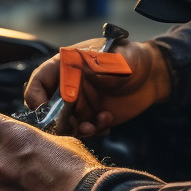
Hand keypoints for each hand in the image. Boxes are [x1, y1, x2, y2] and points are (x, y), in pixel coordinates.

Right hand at [24, 38, 171, 137]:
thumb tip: (86, 73)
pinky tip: (107, 123)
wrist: (154, 77)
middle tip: (78, 127)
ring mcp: (78, 104)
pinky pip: (82, 132)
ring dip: (77, 130)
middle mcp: (67, 87)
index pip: (38, 84)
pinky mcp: (90, 118)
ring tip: (97, 126)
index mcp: (64, 67)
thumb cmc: (132, 59)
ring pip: (64, 125)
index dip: (37, 100)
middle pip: (47, 111)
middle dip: (59, 123)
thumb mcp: (118, 58)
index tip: (47, 114)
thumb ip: (102, 66)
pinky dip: (92, 132)